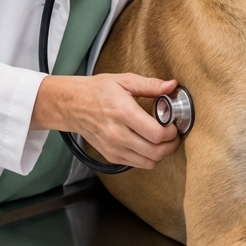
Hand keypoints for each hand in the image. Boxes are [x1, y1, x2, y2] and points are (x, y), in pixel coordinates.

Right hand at [31, 73, 180, 168]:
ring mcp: (113, 148)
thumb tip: (172, 86)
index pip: (156, 134)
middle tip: (174, 135)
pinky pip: (137, 164)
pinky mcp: (110, 156)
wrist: (72, 105)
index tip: (174, 125)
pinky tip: (148, 144)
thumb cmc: (97, 91)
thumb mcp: (124, 80)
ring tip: (163, 141)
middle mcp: (117, 134)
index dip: (172, 133)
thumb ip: (150, 85)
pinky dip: (147, 157)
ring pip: (148, 162)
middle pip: (155, 152)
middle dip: (171, 145)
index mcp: (123, 113)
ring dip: (161, 154)